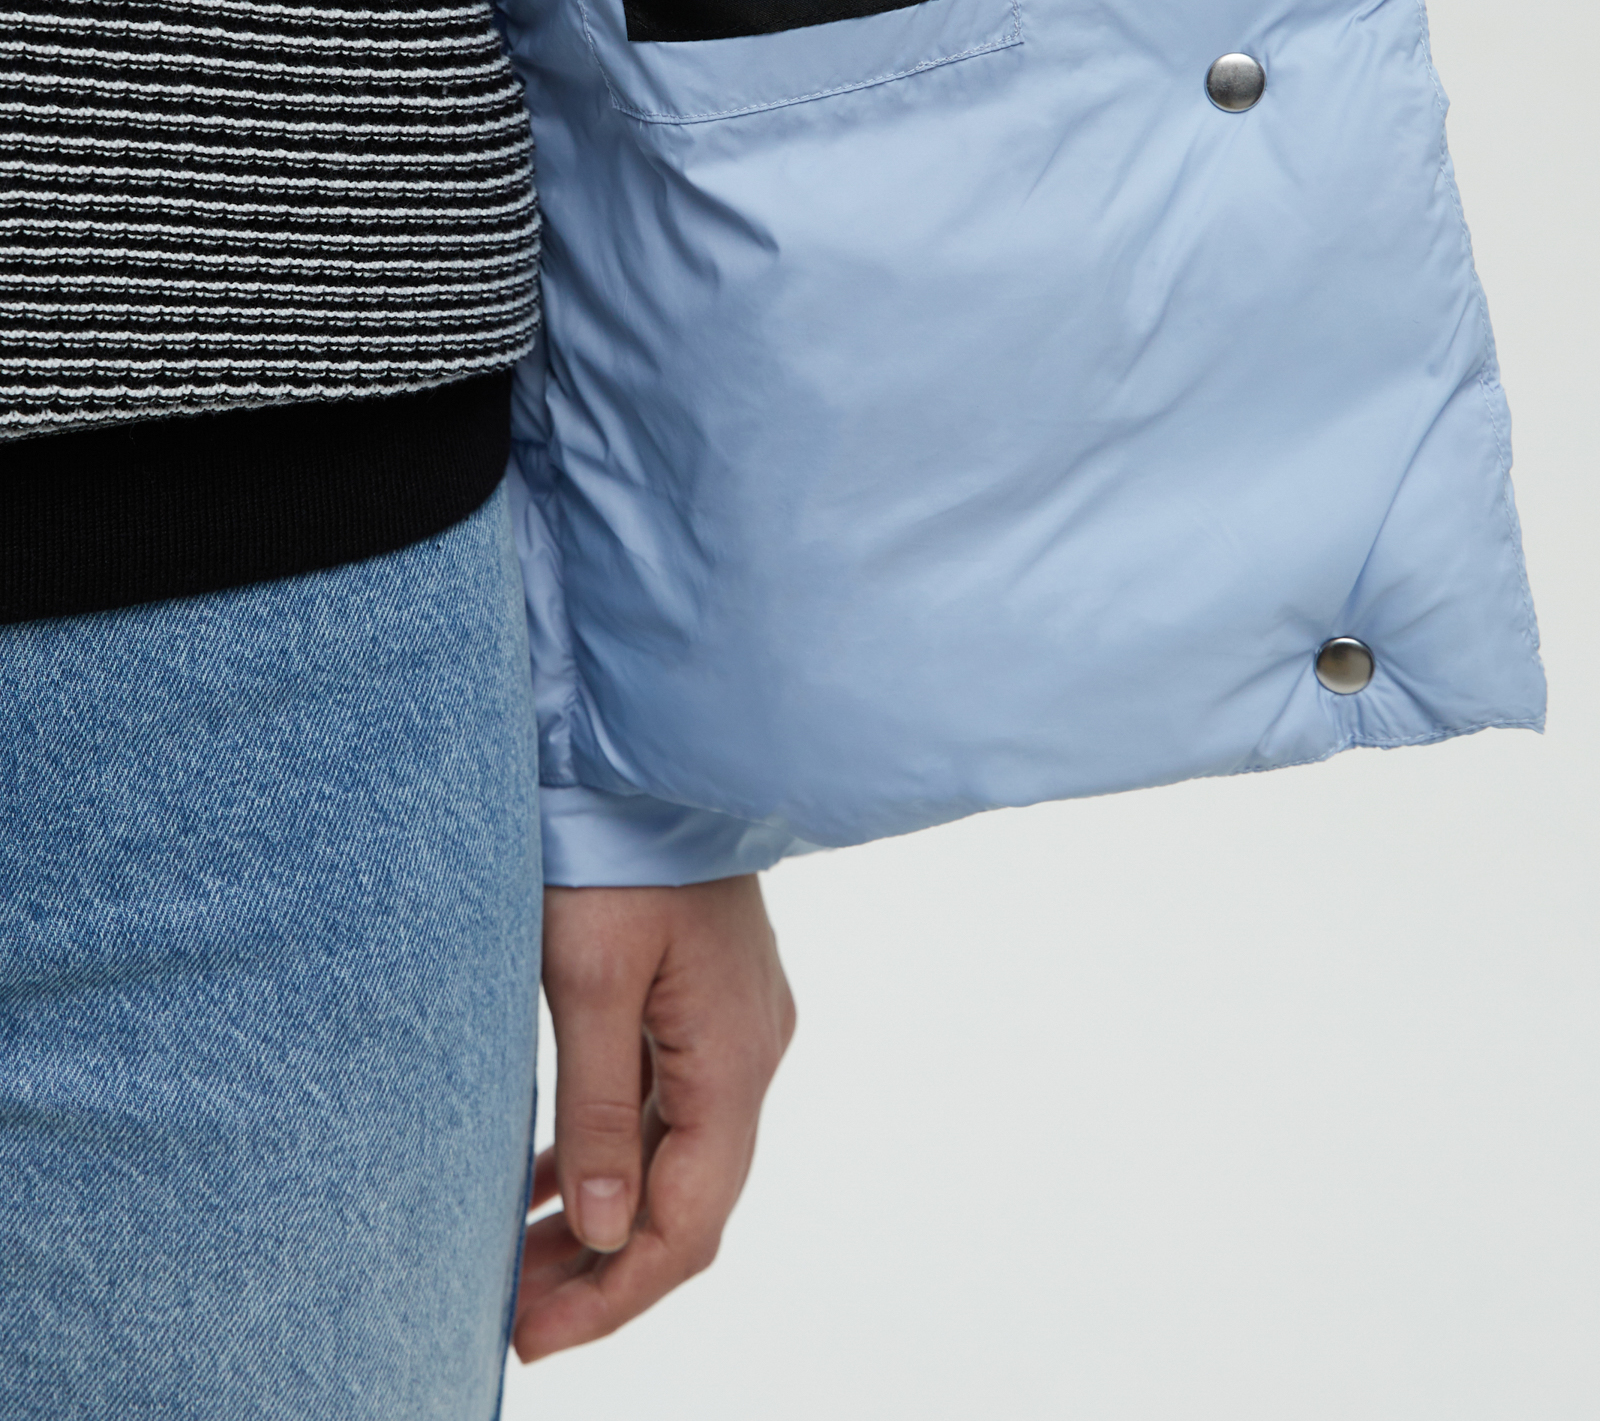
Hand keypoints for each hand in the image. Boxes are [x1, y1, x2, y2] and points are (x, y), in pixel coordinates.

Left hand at [512, 875, 795, 1363]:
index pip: (689, 1220)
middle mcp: (752, 1048)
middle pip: (688, 1198)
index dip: (616, 1294)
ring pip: (676, 1154)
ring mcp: (733, 1022)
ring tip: (518, 1266)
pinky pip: (667, 1103)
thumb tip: (608, 1230)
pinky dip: (613, 1152)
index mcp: (735, 1055)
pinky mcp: (705, 998)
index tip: (535, 1337)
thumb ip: (603, 1109)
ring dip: (603, 1215)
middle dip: (603, 1268)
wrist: (642, 747)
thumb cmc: (613, 845)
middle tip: (512, 1314)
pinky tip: (554, 1183)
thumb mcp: (589, 979)